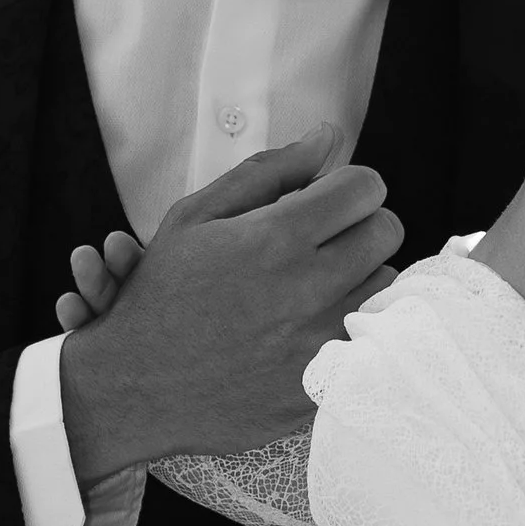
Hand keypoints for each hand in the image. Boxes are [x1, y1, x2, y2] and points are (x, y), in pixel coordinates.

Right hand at [55, 127, 402, 482]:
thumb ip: (267, 171)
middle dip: (359, 225)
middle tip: (324, 239)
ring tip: (315, 285)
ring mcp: (320, 341)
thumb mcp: (195, 217)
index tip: (327, 200)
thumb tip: (327, 137)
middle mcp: (307, 288)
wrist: (137, 388)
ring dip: (360, 277)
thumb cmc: (162, 296)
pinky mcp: (325, 383)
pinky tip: (314, 325)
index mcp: (276, 238)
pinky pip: (374, 338)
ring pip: (387, 285)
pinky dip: (354, 324)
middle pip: (386, 231)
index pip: (365, 188)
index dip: (347, 187)